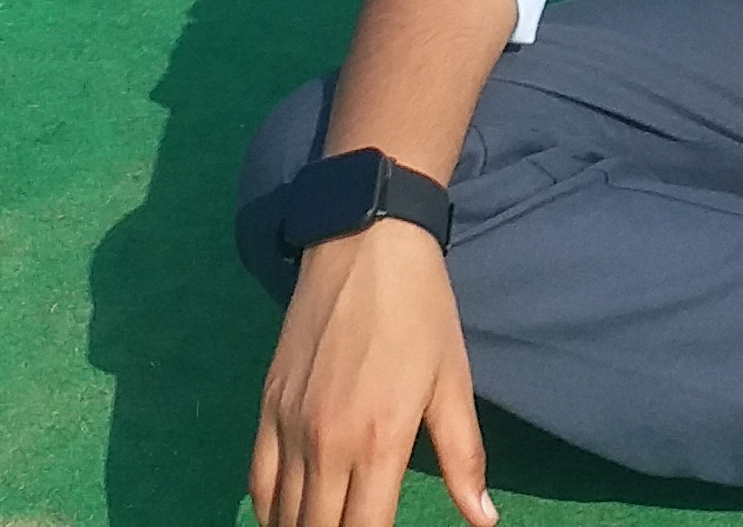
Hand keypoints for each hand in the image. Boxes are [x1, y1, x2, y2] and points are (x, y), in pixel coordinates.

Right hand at [252, 221, 496, 526]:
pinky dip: (270, 511)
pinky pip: (258, 482)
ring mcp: (289, 426)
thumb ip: (464, 458)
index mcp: (380, 442)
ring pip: (283, 515)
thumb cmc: (421, 312)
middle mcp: (326, 444)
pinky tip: (288, 517)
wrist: (365, 244)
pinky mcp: (266, 407)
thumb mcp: (453, 382)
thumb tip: (485, 521)